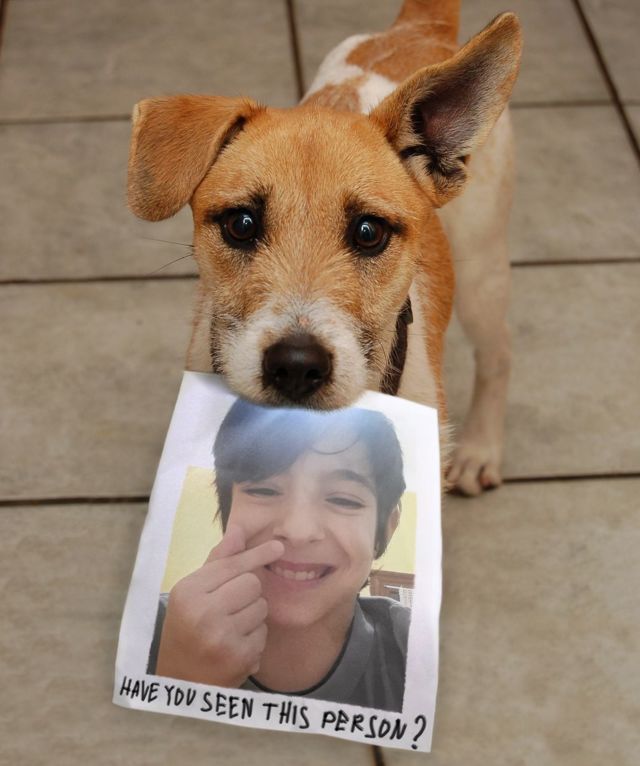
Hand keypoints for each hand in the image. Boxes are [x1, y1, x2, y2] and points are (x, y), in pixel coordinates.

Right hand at [155, 524, 283, 686]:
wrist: (179, 681)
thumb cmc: (186, 628)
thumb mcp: (192, 592)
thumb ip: (218, 562)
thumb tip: (239, 531)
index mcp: (188, 592)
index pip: (232, 565)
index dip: (257, 554)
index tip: (279, 547)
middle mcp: (204, 613)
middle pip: (252, 583)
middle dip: (247, 592)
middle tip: (229, 606)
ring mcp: (223, 638)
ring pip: (261, 607)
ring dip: (252, 614)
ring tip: (230, 627)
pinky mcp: (240, 658)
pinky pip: (263, 632)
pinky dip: (254, 637)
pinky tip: (234, 645)